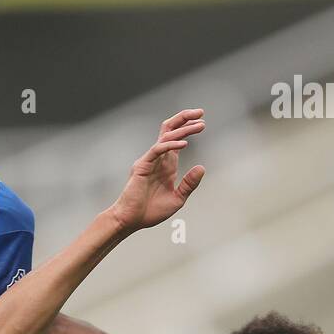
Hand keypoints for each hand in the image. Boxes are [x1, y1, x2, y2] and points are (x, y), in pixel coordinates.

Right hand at [109, 108, 205, 234]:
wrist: (131, 221)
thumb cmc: (150, 212)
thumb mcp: (177, 199)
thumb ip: (189, 184)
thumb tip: (202, 167)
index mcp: (166, 164)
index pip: (176, 139)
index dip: (188, 127)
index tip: (201, 122)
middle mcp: (158, 158)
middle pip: (170, 130)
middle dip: (185, 118)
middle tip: (201, 112)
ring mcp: (150, 160)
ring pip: (166, 136)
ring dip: (183, 129)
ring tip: (199, 125)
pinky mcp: (142, 165)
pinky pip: (157, 150)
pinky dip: (171, 145)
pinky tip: (184, 144)